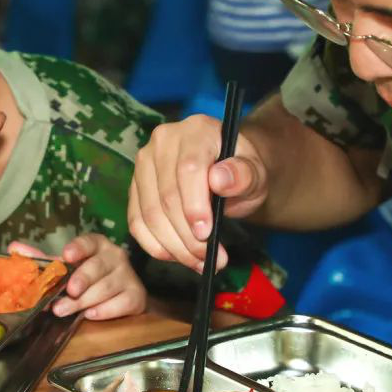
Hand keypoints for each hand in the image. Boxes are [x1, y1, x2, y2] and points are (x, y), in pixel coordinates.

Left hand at [8, 235, 145, 320]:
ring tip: (64, 310)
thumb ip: (42, 260)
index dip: (78, 248)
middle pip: (97, 267)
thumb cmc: (88, 277)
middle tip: (66, 293)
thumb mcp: (66, 267)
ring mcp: (128, 276)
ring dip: (84, 301)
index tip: (66, 256)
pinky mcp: (136, 296)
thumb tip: (13, 248)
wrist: (120, 294)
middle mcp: (116, 256)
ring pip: (106, 288)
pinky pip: (120, 304)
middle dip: (80, 281)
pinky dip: (104, 311)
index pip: (89, 241)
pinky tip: (91, 314)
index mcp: (97, 245)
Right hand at [128, 115, 268, 272]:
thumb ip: (244, 174)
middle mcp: (163, 141)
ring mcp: (144, 164)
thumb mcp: (256, 173)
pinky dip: (155, 245)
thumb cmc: (243, 172)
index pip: (188, 169)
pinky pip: (136, 222)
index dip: (195, 205)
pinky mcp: (135, 187)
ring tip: (198, 262)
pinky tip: (177, 256)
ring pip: (149, 213)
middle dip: (186, 235)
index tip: (207, 234)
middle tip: (209, 258)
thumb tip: (220, 179)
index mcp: (196, 130)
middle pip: (166, 196)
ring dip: (173, 246)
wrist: (229, 172)